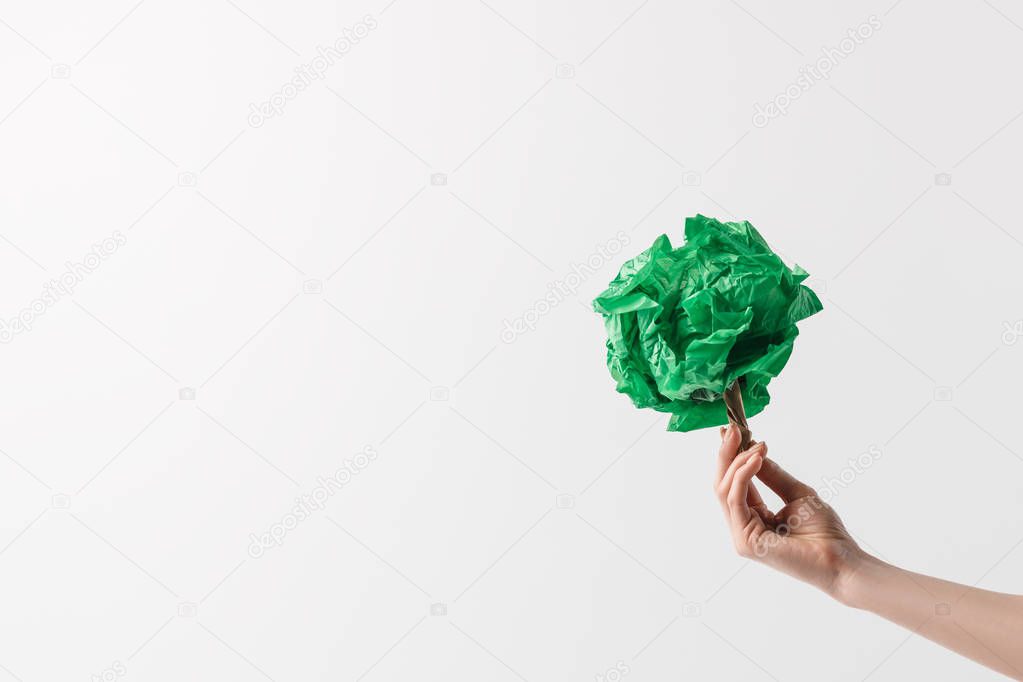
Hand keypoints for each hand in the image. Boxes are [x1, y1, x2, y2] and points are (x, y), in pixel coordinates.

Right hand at [714, 425, 863, 597]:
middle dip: (726, 454)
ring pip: (724, 490)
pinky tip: (756, 459)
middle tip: (733, 428)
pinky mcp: (745, 542)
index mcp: (753, 518)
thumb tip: (754, 450)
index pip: (734, 484)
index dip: (731, 456)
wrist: (842, 560)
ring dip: (737, 462)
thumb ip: (773, 475)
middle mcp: (743, 527)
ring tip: (755, 444)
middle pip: (722, 484)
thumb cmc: (825, 533)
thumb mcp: (797, 493)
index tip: (733, 430)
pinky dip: (743, 476)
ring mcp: (741, 536)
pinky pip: (735, 500)